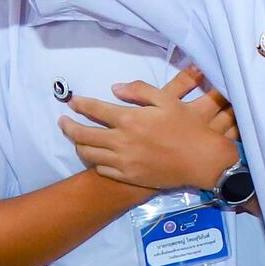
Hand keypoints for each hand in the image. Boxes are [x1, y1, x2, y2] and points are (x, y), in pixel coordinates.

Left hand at [58, 67, 239, 189]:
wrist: (201, 160)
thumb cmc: (187, 127)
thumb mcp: (167, 100)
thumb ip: (139, 91)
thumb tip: (115, 88)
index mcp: (130, 119)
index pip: (95, 110)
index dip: (80, 104)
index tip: (71, 102)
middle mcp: (121, 141)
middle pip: (84, 134)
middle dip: (68, 126)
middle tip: (62, 121)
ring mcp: (123, 162)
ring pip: (89, 154)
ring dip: (78, 145)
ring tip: (76, 139)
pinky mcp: (128, 177)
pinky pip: (102, 170)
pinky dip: (94, 161)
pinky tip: (95, 156)